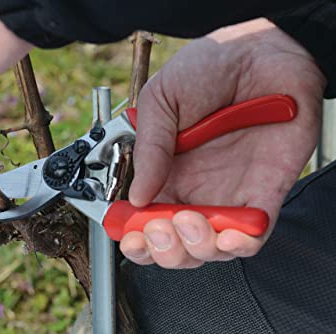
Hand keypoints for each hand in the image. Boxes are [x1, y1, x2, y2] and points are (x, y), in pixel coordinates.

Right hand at [121, 18, 325, 267]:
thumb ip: (148, 148)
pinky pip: (252, 236)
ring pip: (208, 249)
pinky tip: (227, 235)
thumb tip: (136, 196)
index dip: (133, 234)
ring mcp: (227, 194)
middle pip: (173, 244)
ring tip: (188, 220)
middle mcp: (193, 188)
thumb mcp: (161, 99)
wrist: (260, 52)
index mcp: (163, 171)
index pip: (143, 218)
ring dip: (193, 249)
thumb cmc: (208, 68)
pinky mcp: (263, 194)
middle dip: (161, 249)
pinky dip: (239, 246)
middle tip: (157, 228)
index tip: (127, 232)